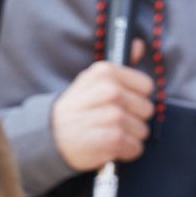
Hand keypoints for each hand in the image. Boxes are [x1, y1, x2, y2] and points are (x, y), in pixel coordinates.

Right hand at [51, 39, 154, 171]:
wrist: (48, 137)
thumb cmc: (77, 108)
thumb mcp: (94, 80)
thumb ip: (122, 64)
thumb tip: (138, 44)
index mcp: (107, 72)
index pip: (146, 86)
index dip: (136, 97)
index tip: (122, 102)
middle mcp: (111, 91)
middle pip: (147, 109)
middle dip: (133, 119)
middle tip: (112, 121)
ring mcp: (112, 115)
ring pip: (143, 130)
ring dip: (129, 137)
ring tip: (107, 133)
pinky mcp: (112, 138)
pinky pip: (136, 147)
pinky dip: (125, 151)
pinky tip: (108, 146)